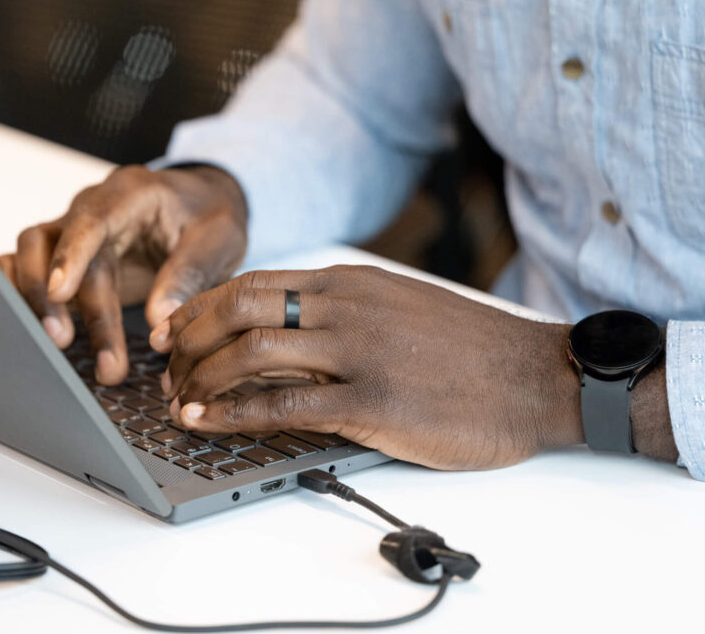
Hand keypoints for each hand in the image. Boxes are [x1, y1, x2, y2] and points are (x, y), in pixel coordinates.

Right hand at [0, 165, 247, 384]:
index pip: (90, 219)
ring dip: (31, 299)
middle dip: (54, 297)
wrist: (202, 207)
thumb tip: (158, 321)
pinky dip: (21, 297)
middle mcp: (91, 207)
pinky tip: (34, 332)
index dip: (71, 255)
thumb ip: (189, 276)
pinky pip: (25, 268)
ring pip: (28, 254)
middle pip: (52, 244)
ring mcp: (72, 230)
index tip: (60, 293)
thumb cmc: (210, 218)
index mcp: (131, 194)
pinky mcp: (64, 255)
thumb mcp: (218, 241)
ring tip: (56, 344)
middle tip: (65, 342)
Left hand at [152, 265, 580, 469]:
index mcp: (351, 281)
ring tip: (178, 400)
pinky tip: (207, 423)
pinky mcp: (374, 402)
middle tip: (166, 366)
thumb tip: (283, 329)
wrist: (538, 376)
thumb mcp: (399, 305)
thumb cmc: (471, 348)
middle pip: (238, 306)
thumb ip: (343, 310)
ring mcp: (359, 351)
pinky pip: (284, 405)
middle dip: (188, 337)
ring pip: (252, 350)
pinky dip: (233, 414)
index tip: (176, 331)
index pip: (253, 281)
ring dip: (202, 376)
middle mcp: (347, 307)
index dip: (201, 307)